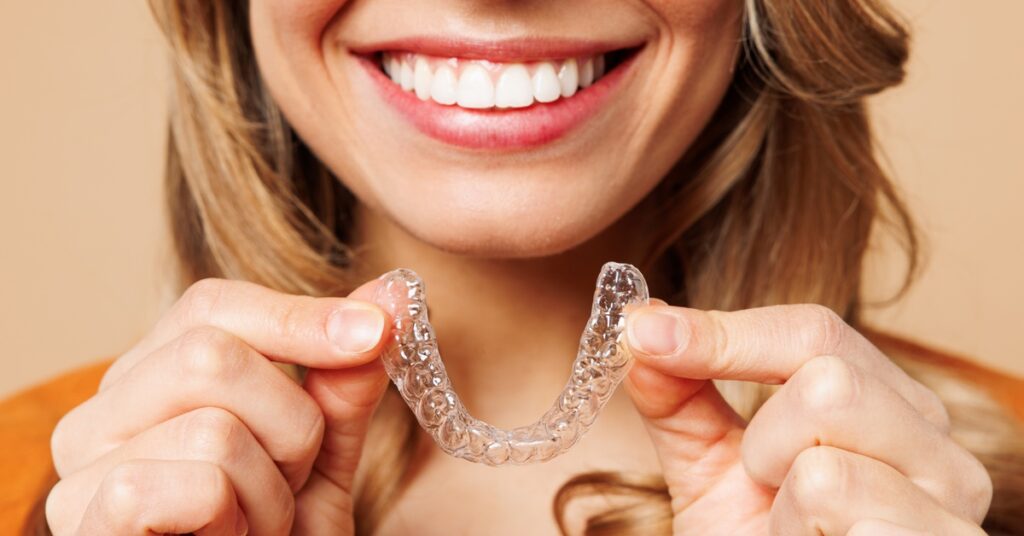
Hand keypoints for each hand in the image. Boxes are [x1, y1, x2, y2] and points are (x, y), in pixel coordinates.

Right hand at [46, 277, 392, 534]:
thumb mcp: (321, 454)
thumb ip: (342, 381)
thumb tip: (389, 295)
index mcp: (148, 381)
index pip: (213, 307)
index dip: (300, 317)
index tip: (376, 331)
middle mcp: (99, 415)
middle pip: (211, 354)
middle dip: (291, 424)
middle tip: (291, 482)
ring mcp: (81, 472)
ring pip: (215, 429)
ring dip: (272, 492)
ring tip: (257, 527)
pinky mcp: (90, 525)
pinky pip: (199, 486)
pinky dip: (241, 521)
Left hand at [623, 302, 992, 534]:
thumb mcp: (708, 466)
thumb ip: (679, 397)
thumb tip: (644, 328)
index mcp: (883, 401)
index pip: (813, 331)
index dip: (722, 332)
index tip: (642, 336)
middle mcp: (933, 440)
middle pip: (829, 381)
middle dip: (763, 441)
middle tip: (764, 487)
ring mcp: (951, 501)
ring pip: (828, 458)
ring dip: (782, 502)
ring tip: (794, 529)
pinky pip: (847, 512)